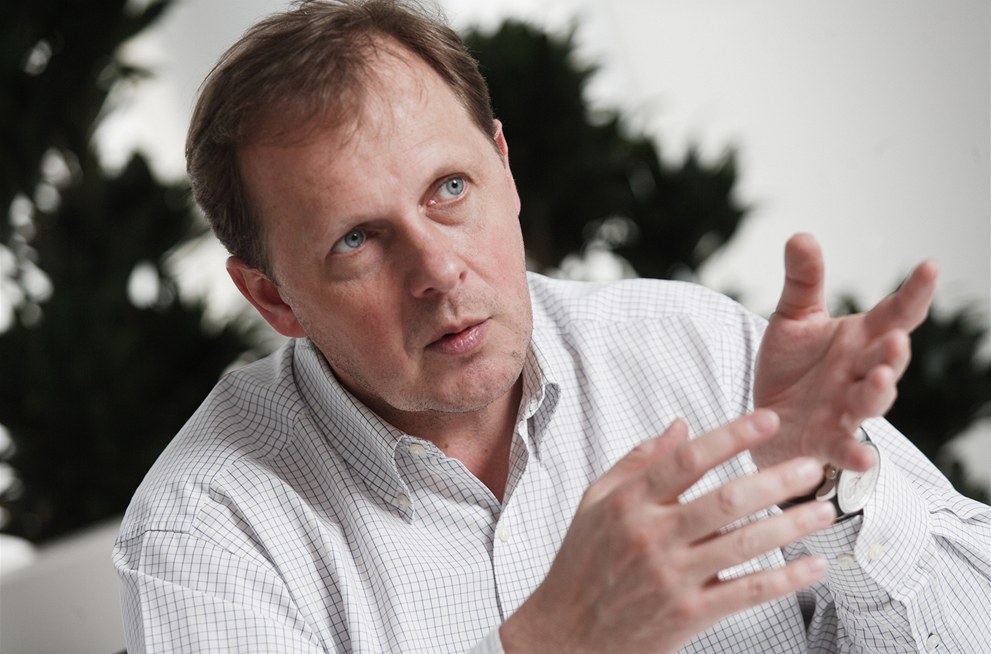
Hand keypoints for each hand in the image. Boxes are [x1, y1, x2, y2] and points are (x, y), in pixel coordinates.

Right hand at [500, 410, 835, 653]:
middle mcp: (652, 536)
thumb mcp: (595, 501)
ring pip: (744, 544)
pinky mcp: (688, 614)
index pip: (686, 460)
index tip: (768, 420)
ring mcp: (672, 577)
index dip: (731, 436)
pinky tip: (813, 566)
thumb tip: (680, 426)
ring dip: (791, 525)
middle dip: (775, 480)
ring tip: (822, 509)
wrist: (566, 632)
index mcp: (630, 503)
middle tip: (810, 466)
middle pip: (725, 501)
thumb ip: (637, 461)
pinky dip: (785, 579)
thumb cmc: (582, 564)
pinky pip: (746, 592)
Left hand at [751, 234, 936, 471]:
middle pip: (889, 360)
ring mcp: (846, 409)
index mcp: (859, 339)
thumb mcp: (793, 319)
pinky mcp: (826, 441)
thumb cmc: (790, 367)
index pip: (896, 313)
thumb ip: (803, 282)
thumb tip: (802, 236)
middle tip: (894, 340)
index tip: (930, 265)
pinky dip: (855, 454)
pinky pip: (846, 449)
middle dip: (894, 351)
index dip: (915, 292)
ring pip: (872, 401)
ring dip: (879, 392)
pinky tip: (863, 458)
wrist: (765, 419)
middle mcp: (860, 373)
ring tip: (880, 378)